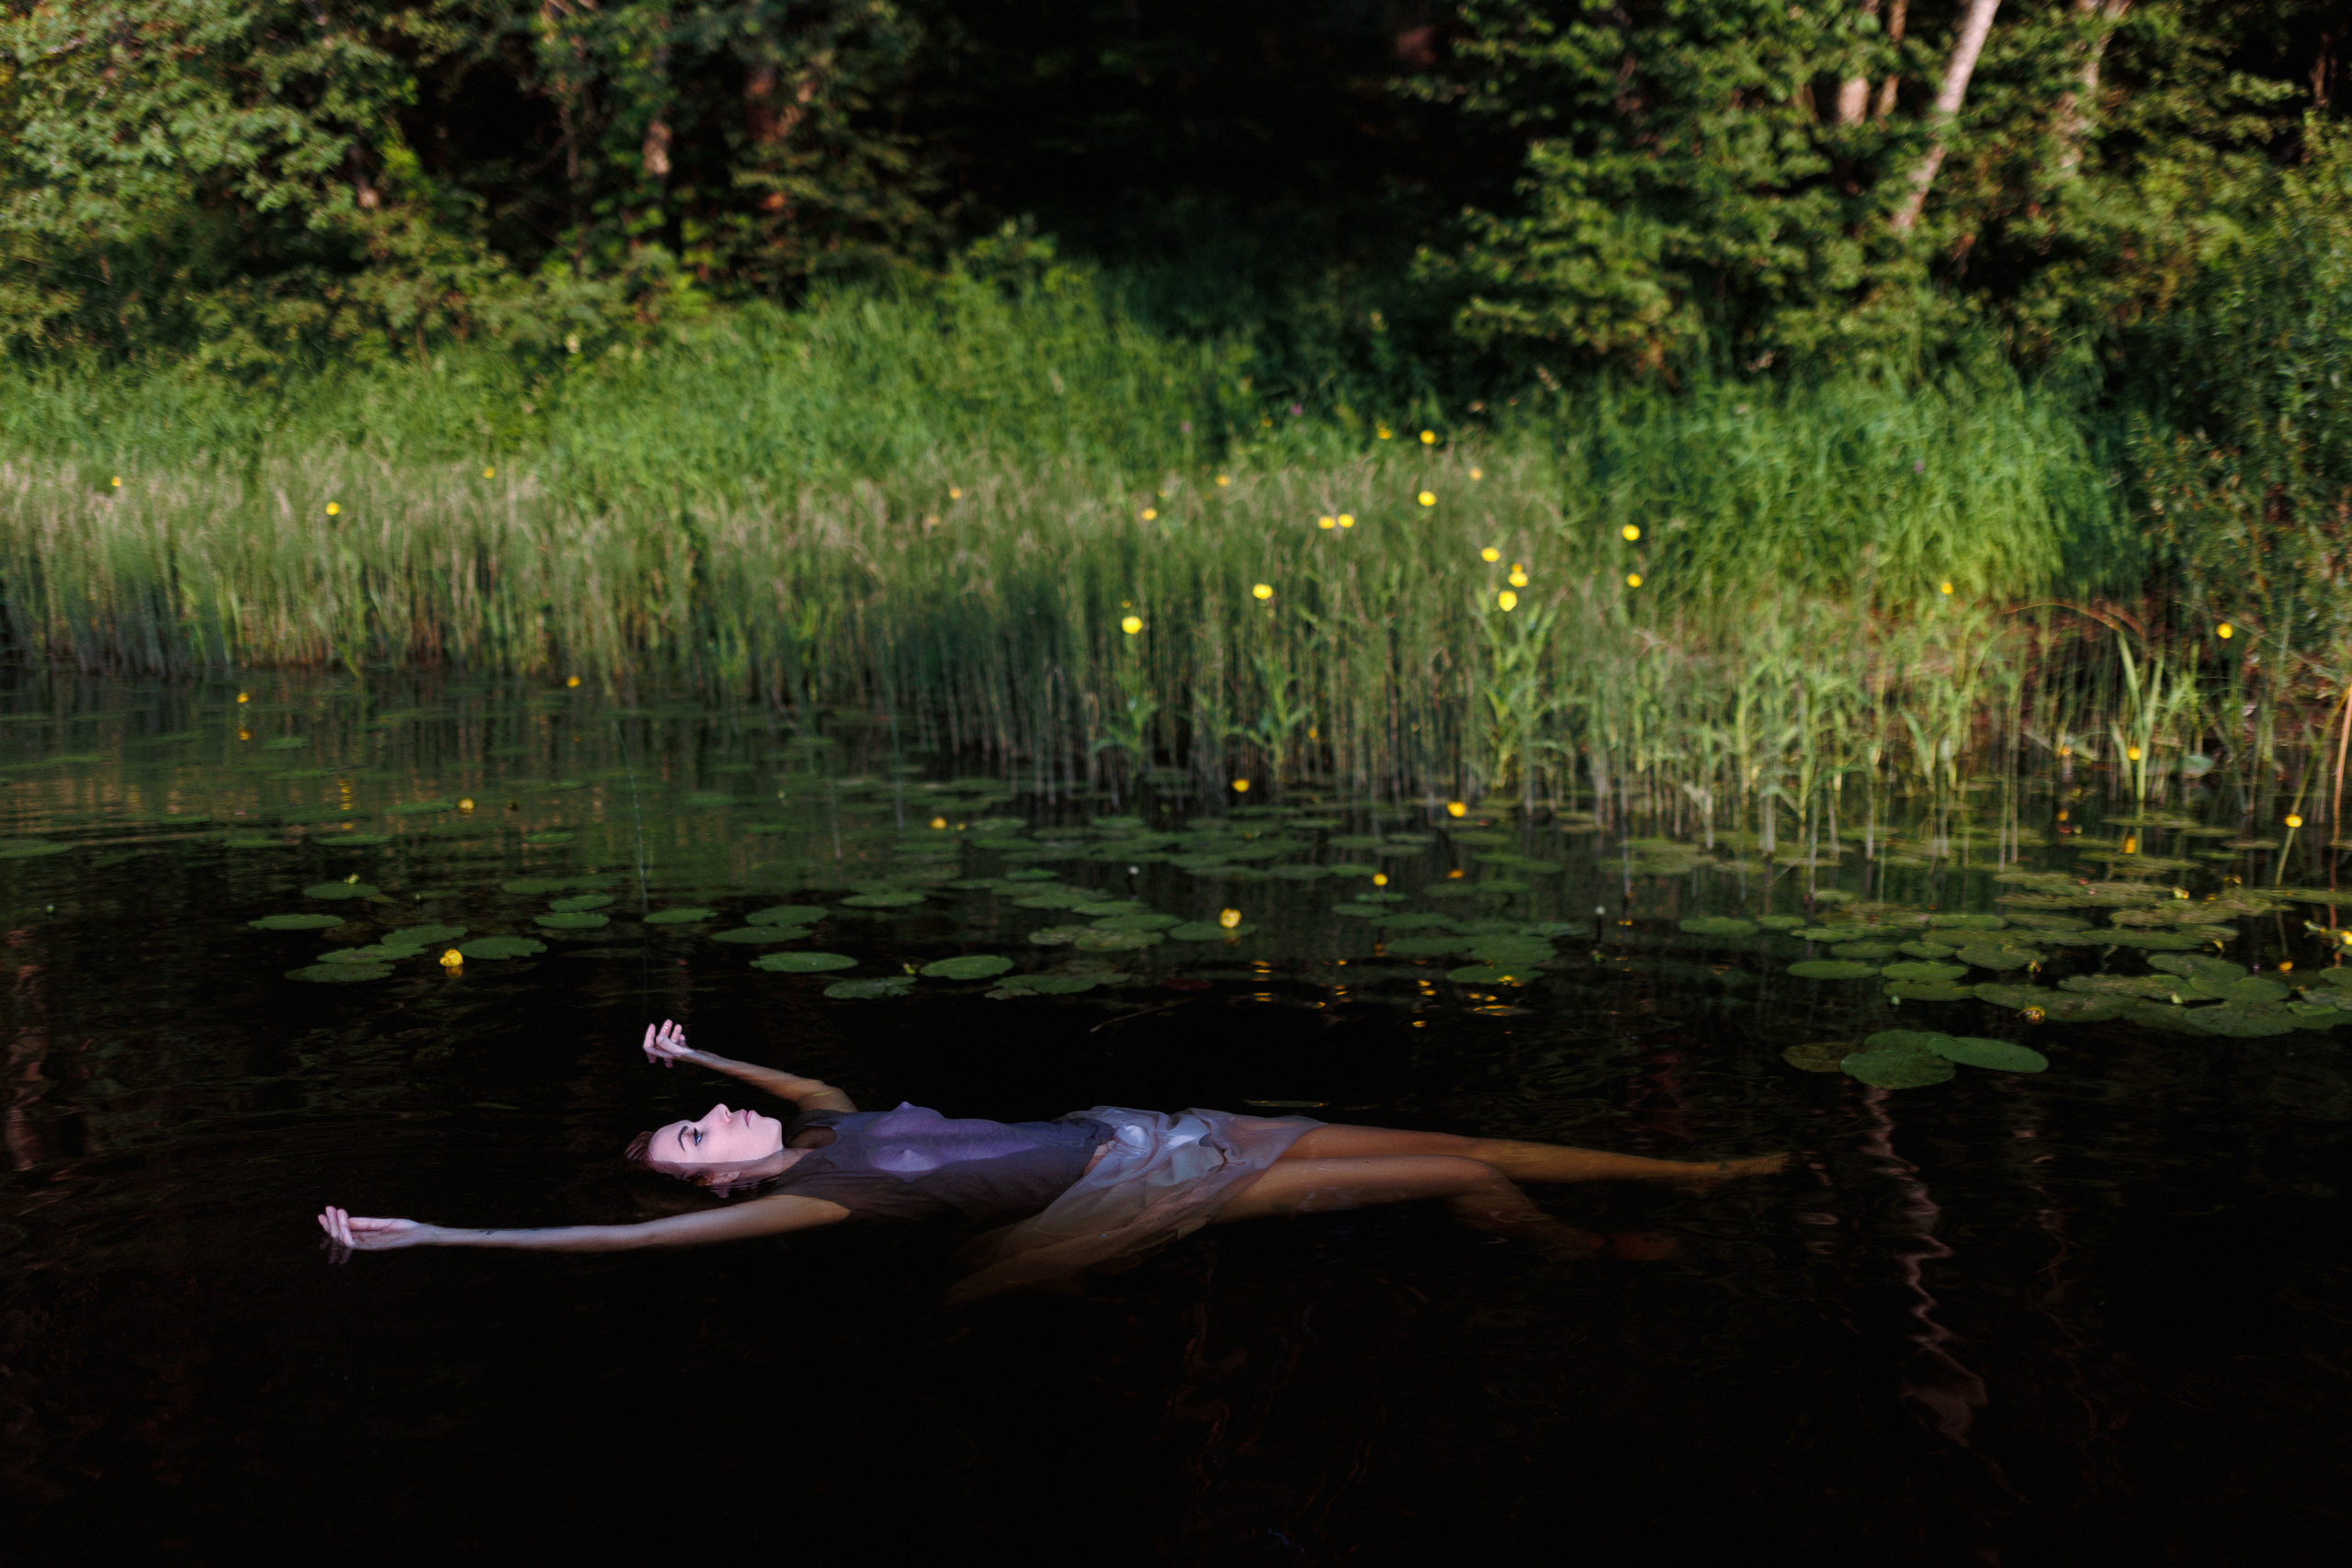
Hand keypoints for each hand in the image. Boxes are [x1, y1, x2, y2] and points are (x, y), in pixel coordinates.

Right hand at [317, 1206, 434, 1260]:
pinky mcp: (376, 1246)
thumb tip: (346, 1219)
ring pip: (345, 1240)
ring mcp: (370, 1246)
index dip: (331, 1224)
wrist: (420, 1234)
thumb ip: (365, 1223)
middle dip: (331, 1224)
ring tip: (334, 1212)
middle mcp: (366, 1244)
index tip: (324, 1213)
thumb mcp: (382, 1224)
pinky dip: (348, 1232)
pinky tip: (343, 1223)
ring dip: (337, 1226)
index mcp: (366, 1239)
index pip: (343, 1234)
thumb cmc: (404, 1228)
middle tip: (325, 1210)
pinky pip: (357, 1242)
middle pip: (341, 1237)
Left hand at [642, 1018, 693, 1066]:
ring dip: (673, 1033)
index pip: (650, 1048)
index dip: (649, 1037)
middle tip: (669, 1021)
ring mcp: (678, 1052)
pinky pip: (678, 1043)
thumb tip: (657, 1038)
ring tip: (678, 1025)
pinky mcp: (685, 1051)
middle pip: (661, 1042)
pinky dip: (679, 1038)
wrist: (710, 1061)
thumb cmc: (695, 1058)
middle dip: (664, 1031)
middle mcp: (670, 1054)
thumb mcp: (680, 1051)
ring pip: (671, 1041)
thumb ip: (668, 1045)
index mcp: (666, 1055)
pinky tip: (683, 1036)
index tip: (653, 1025)